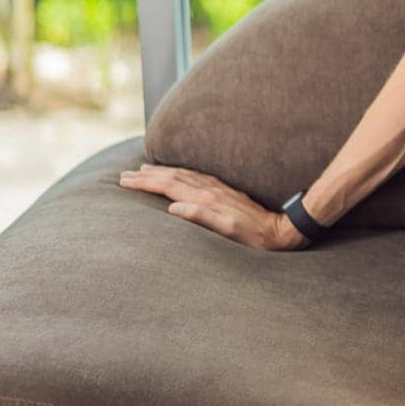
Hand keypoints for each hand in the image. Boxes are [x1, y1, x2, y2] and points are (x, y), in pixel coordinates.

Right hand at [118, 163, 310, 251]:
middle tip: (125, 174)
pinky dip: (180, 174)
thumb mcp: (228, 230)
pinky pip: (196, 177)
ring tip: (144, 169)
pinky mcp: (225, 192)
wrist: (280, 230)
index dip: (145, 182)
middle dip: (147, 175)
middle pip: (172, 176)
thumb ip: (202, 217)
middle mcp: (210, 190)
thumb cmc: (253, 236)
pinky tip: (177, 174)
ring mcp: (218, 189)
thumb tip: (173, 209)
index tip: (124, 181)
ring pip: (183, 175)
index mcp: (206, 199)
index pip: (168, 186)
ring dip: (162, 171)